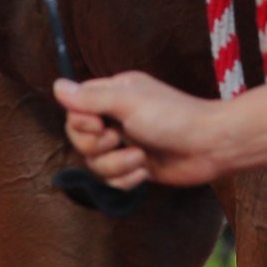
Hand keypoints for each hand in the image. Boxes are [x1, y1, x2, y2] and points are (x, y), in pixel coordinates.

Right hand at [54, 71, 225, 188]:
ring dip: (116, 165)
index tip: (99, 124)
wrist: (209, 146)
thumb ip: (91, 98)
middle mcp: (117, 117)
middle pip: (80, 140)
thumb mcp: (128, 102)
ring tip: (140, 157)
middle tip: (118, 140)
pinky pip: (113, 181)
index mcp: (115, 93)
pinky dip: (127, 179)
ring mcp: (126, 143)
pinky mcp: (136, 166)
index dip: (80, 123)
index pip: (75, 110)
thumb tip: (57, 86)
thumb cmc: (173, 117)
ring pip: (95, 163)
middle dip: (97, 147)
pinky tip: (145, 171)